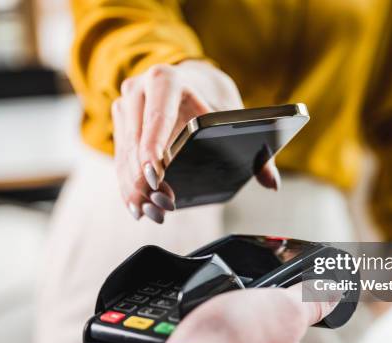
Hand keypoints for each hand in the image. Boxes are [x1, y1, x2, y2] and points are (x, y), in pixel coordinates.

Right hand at [112, 60, 280, 222]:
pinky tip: (137, 206)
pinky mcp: (120, 124)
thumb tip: (272, 183)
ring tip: (150, 213)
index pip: (157, 115)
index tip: (156, 176)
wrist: (193, 80)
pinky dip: (127, 185)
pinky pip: (120, 159)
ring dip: (134, 188)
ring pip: (124, 154)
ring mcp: (125, 106)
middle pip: (136, 141)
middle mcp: (140, 89)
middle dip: (144, 179)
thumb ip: (257, 151)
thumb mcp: (235, 116)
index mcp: (167, 80)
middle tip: (160, 207)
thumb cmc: (215, 100)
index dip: (154, 146)